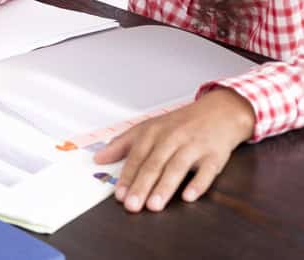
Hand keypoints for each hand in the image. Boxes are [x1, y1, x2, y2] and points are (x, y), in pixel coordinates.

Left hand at [93, 87, 255, 211]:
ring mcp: (193, 146)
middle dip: (142, 186)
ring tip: (154, 206)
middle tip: (133, 206)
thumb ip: (122, 144)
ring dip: (165, 187)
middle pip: (154, 164)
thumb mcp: (147, 128)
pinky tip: (188, 196)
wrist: (218, 112)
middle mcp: (171, 138)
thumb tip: (98, 158)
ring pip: (177, 167)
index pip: (136, 157)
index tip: (119, 195)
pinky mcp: (214, 155)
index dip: (127, 177)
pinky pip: (206, 171)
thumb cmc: (179, 124)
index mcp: (152, 133)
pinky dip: (198, 183)